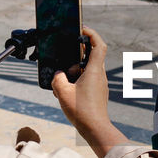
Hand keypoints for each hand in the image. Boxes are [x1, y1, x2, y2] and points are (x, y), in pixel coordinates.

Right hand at [52, 26, 125, 157]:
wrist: (95, 128)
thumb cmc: (82, 111)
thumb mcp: (62, 92)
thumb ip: (57, 78)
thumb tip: (58, 75)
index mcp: (94, 70)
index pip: (99, 45)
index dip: (92, 34)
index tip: (82, 30)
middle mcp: (99, 75)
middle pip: (91, 56)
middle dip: (77, 57)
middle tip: (66, 64)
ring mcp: (100, 83)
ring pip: (87, 68)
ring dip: (75, 71)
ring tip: (64, 82)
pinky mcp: (98, 91)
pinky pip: (87, 79)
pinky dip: (77, 80)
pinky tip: (68, 90)